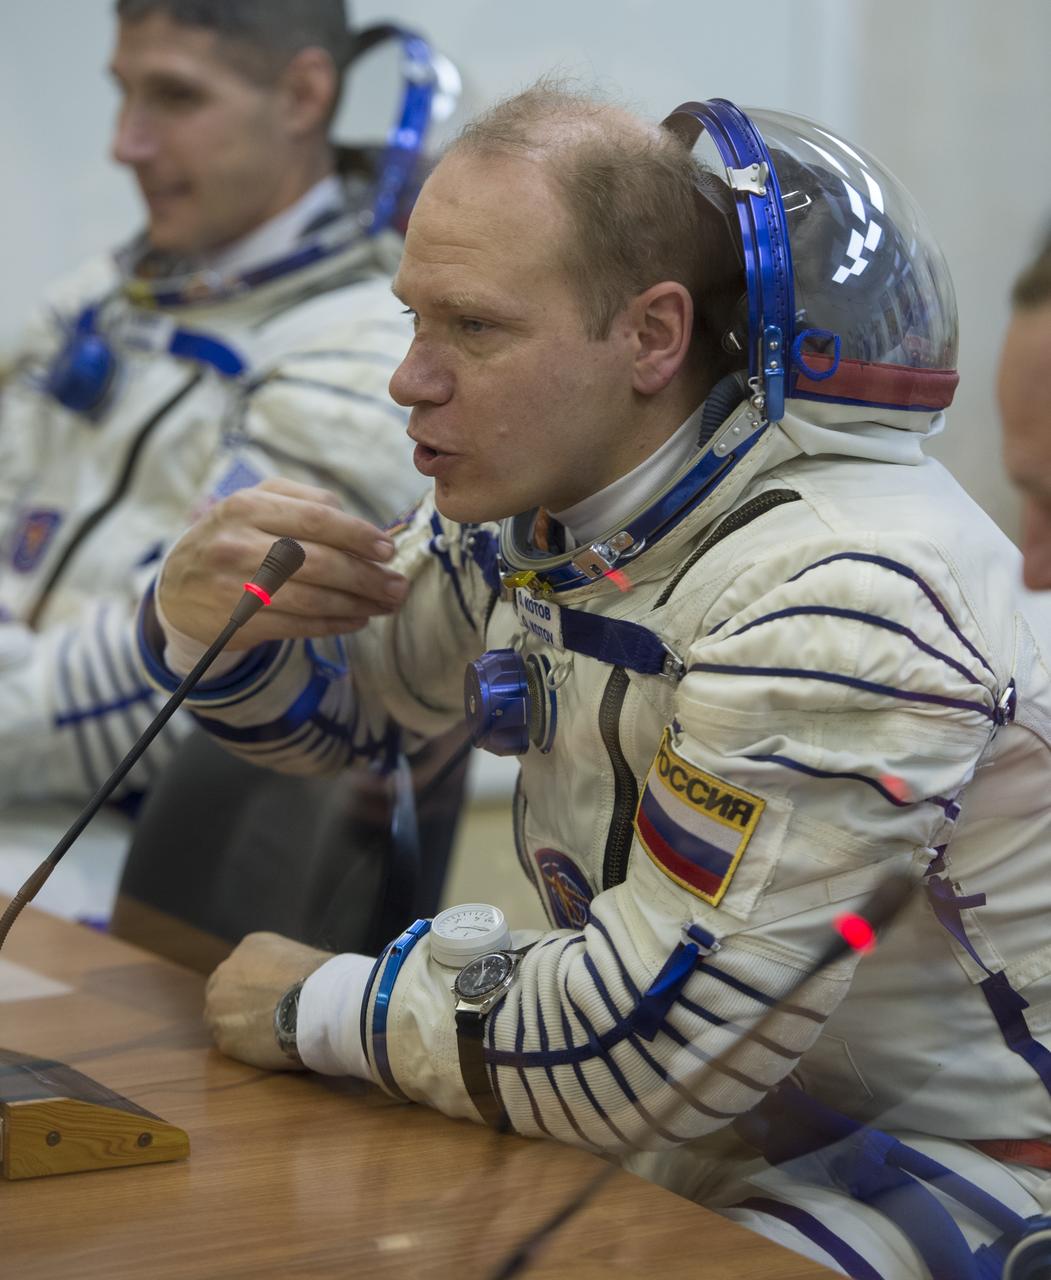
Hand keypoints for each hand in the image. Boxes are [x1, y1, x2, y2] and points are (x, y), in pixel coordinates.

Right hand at [159, 477, 409, 647]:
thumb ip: (304, 501)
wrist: (177, 588)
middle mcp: (238, 545)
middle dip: (367, 576)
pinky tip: (358, 619)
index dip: (358, 535)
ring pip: (313, 598)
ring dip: (359, 604)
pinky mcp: (241, 622)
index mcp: (246, 506)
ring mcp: (237, 586)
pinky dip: (335, 623)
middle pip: (319, 561)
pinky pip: (300, 625)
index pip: (316, 519)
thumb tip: (359, 525)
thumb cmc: (231, 538)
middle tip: (398, 585)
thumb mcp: (255, 504)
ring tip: (386, 604)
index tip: (387, 549)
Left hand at [204, 931, 332, 1070]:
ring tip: (269, 1034)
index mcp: (249, 947)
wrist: (317, 1005)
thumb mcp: (301, 955)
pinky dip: (247, 1047)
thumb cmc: (322, 978)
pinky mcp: (223, 1038)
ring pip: (223, 1018)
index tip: (274, 995)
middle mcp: (226, 971)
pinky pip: (231, 1043)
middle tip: (265, 1016)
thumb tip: (287, 983)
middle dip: (242, 1002)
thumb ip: (282, 966)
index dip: (259, 984)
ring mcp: (218, 1005)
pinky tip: (268, 1046)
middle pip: (226, 989)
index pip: (246, 966)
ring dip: (241, 1025)